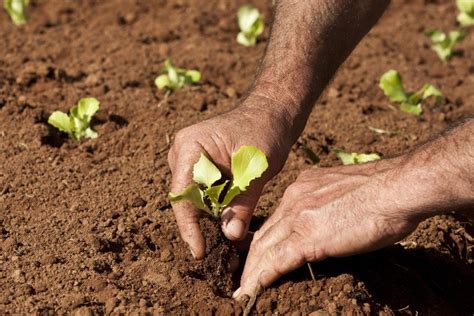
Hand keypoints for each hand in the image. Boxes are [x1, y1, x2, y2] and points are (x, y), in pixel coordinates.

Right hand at [168, 95, 295, 258]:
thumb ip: (243, 202)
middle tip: (223, 252)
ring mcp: (190, 161)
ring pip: (197, 200)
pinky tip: (235, 220)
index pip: (182, 194)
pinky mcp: (202, 169)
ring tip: (235, 236)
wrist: (273, 113)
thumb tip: (230, 235)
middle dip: (204, 225)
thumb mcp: (256, 167)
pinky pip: (206, 195)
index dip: (188, 226)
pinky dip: (220, 209)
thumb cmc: (265, 130)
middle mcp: (183, 155)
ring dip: (214, 218)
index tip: (200, 251)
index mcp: (190, 147)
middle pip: (187, 200)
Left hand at [234, 158, 419, 298]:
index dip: (266, 238)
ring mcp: (299, 216)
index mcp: (303, 187)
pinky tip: (252, 291)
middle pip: (264, 233)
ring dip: (252, 272)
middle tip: (243, 275)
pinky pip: (277, 261)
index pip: (277, 218)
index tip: (260, 253)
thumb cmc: (385, 190)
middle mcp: (294, 198)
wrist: (397, 188)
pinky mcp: (308, 237)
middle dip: (252, 257)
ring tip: (244, 290)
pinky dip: (262, 278)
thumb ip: (329, 203)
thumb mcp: (345, 191)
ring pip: (265, 248)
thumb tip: (332, 219)